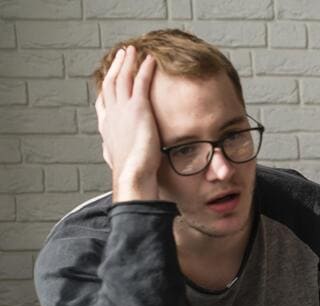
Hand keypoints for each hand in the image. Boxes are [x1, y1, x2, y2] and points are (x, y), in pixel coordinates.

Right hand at [95, 46, 161, 201]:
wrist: (133, 175)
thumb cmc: (132, 175)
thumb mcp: (124, 162)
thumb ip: (123, 156)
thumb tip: (124, 162)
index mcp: (107, 129)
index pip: (104, 103)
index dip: (107, 89)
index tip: (110, 78)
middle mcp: (111, 116)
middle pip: (109, 84)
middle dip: (114, 68)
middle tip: (120, 55)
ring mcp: (122, 110)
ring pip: (121, 78)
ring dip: (126, 62)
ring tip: (132, 50)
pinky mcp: (138, 108)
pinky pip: (140, 82)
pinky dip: (144, 68)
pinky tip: (150, 59)